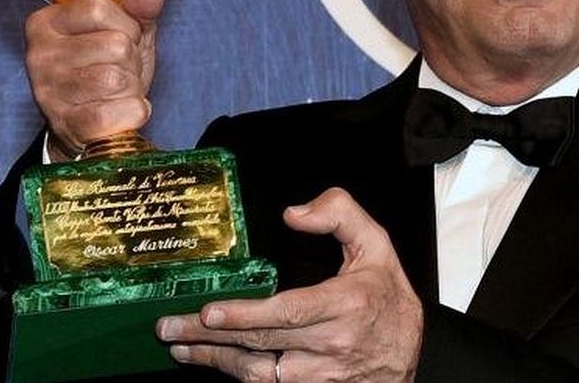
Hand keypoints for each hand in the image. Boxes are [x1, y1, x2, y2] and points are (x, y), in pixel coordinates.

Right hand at [23, 0, 170, 160]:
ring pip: (116, 80)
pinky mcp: (65, 125)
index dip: (125, 24)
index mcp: (47, 21)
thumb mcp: (126, 28)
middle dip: (130, 60)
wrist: (91, 125)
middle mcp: (39, 55)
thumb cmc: (106, 68)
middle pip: (114, 45)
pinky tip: (121, 112)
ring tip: (118, 91)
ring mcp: (48, 92)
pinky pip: (115, 113)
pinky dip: (132, 113)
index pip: (98, 7)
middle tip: (119, 69)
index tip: (122, 37)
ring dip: (132, 88)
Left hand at [156, 188, 422, 381]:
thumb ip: (340, 214)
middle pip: (260, 345)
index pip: (288, 313)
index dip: (246, 315)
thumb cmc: (388, 298)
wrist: (409, 353)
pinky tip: (212, 361)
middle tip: (169, 328)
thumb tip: (293, 212)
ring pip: (258, 374)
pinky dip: (236, 375)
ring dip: (215, 361)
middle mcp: (331, 345)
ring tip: (180, 347)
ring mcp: (322, 376)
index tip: (210, 311)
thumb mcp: (376, 245)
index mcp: (345, 304)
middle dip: (209, 337)